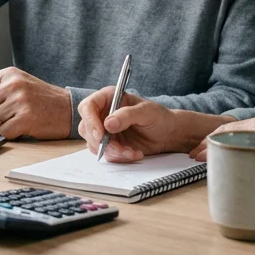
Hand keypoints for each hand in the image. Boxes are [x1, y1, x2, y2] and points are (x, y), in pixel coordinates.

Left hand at [0, 68, 71, 139]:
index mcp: (8, 74)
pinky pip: (4, 133)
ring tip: (14, 123)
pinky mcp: (27, 117)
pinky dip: (10, 135)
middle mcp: (13, 84)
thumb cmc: (42, 100)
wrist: (69, 109)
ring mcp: (20, 100)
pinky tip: (23, 128)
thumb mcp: (18, 85)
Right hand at [77, 88, 191, 162]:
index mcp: (109, 98)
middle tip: (118, 148)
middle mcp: (103, 113)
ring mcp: (104, 130)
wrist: (168, 134)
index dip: (90, 121)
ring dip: (113, 151)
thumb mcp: (147, 112)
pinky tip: (134, 153)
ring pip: (94, 144)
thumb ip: (127, 115)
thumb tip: (108, 124)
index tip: (101, 135)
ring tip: (132, 151)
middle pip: (86, 128)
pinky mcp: (110, 144)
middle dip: (101, 142)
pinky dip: (119, 157)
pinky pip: (106, 154)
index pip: (88, 107)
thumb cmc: (159, 117)